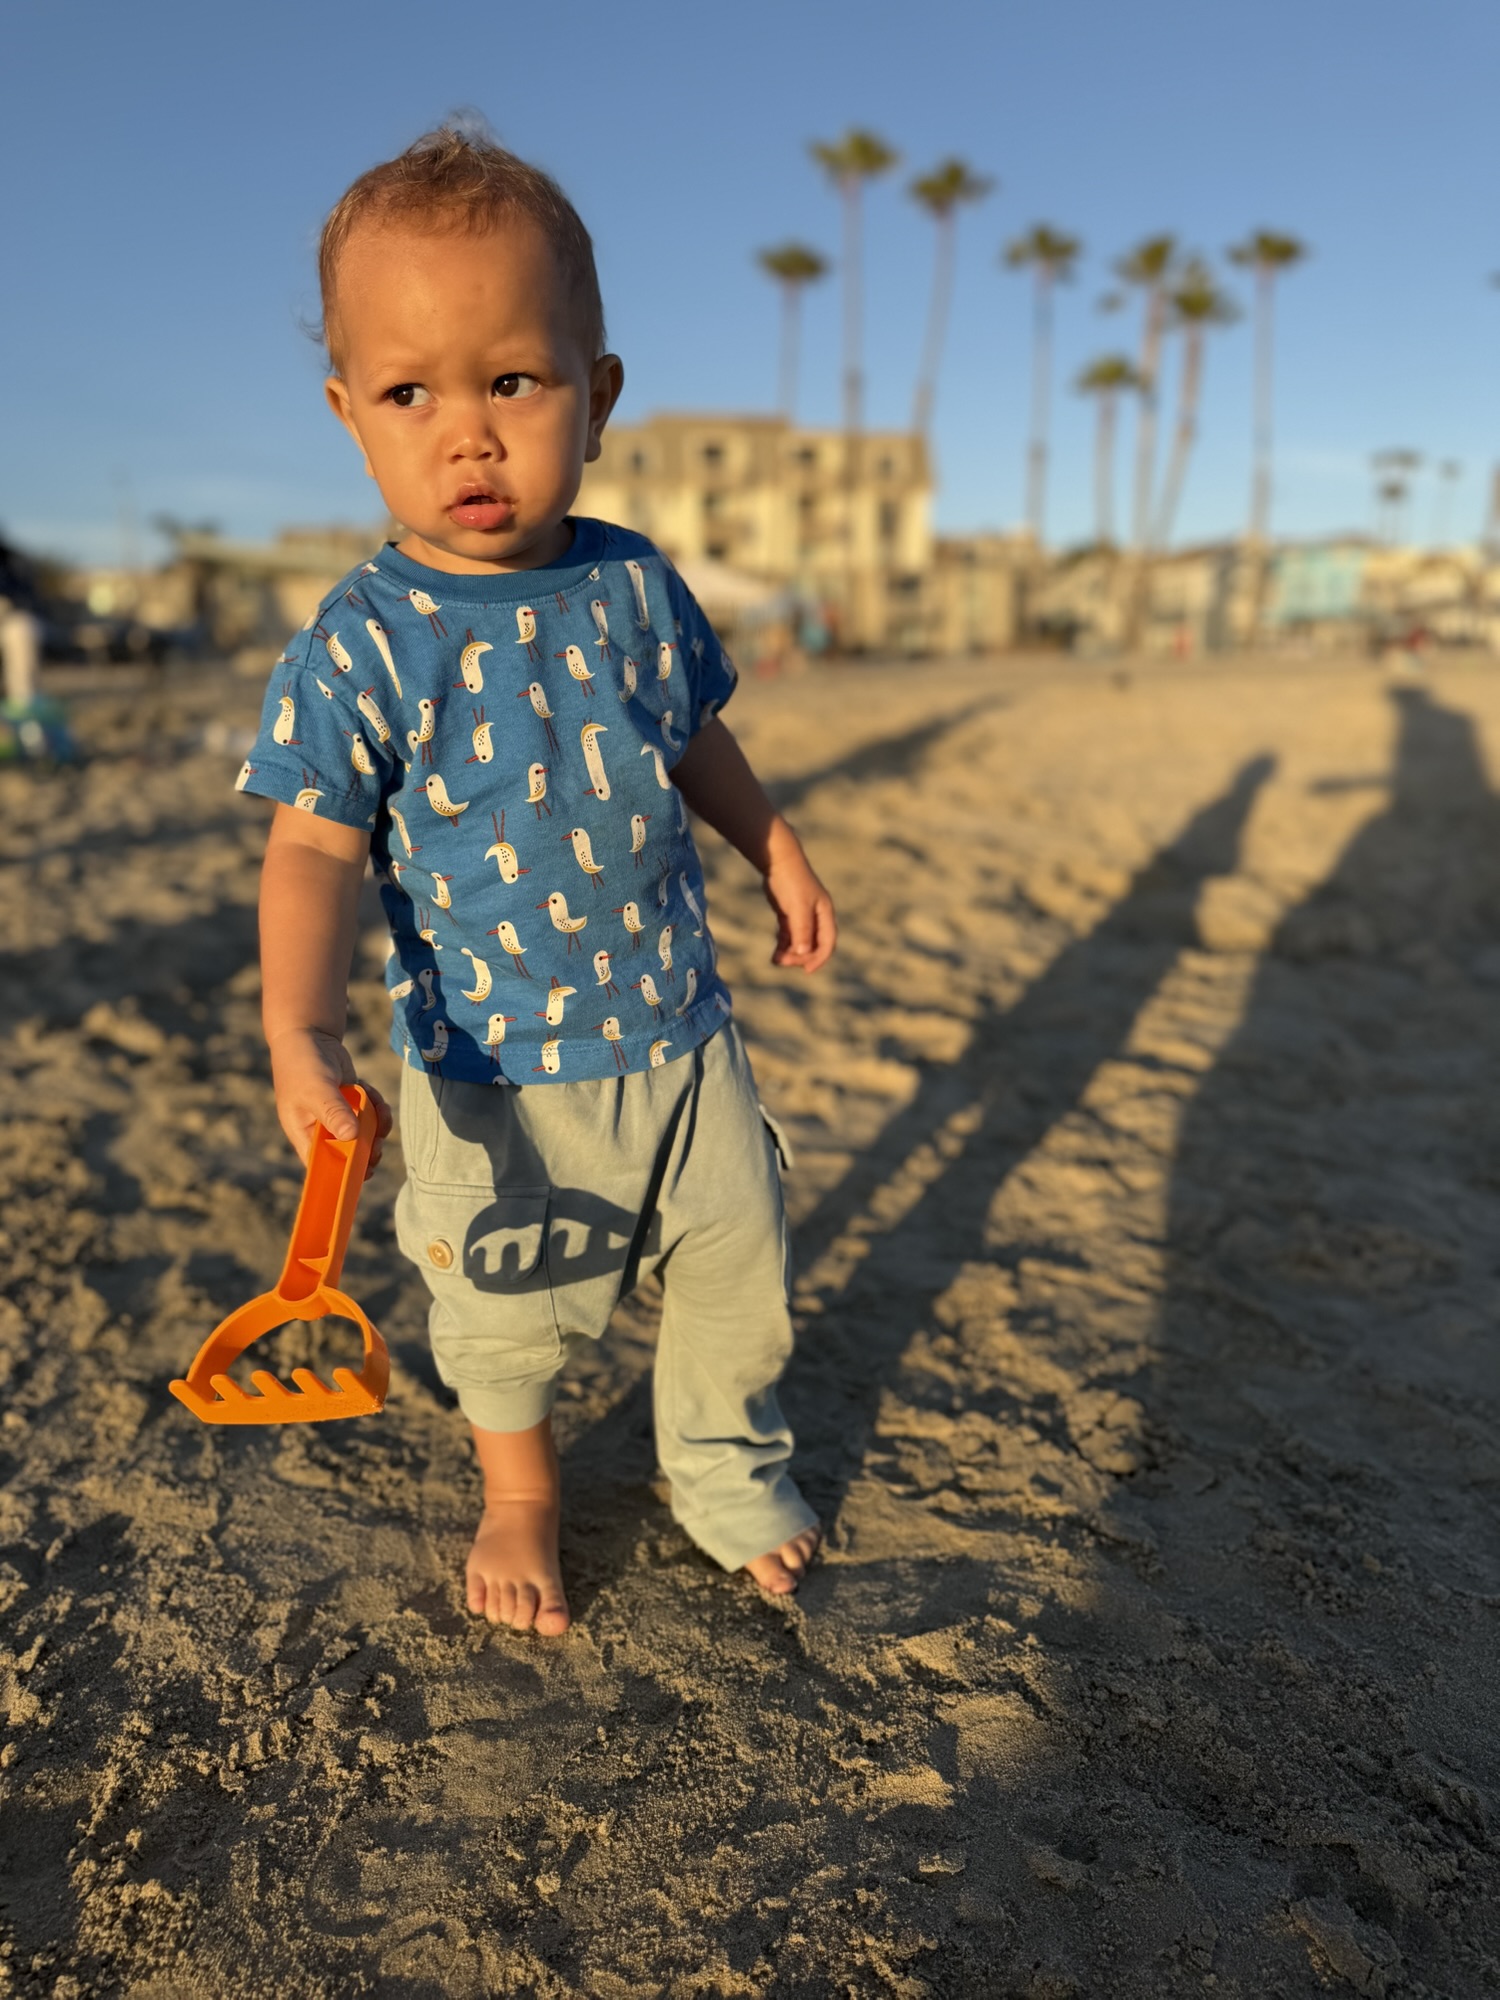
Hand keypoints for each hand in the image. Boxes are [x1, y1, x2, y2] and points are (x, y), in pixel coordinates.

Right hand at [268, 1026, 392, 1175]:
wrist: (309, 1035)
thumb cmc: (303, 1064)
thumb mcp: (317, 1089)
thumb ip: (334, 1112)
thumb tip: (352, 1137)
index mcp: (304, 1134)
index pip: (323, 1165)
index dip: (344, 1173)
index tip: (366, 1172)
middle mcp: (321, 1130)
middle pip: (350, 1154)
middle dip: (368, 1149)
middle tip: (379, 1142)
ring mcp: (338, 1117)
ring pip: (365, 1133)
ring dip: (377, 1124)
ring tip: (379, 1108)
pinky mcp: (351, 1103)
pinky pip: (370, 1114)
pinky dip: (376, 1106)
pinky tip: (368, 1090)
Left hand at [763, 834, 836, 972]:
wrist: (778, 862)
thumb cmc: (791, 881)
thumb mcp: (797, 907)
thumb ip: (801, 930)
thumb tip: (803, 953)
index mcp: (825, 913)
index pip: (828, 942)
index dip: (820, 958)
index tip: (807, 970)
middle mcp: (816, 917)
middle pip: (813, 945)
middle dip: (800, 956)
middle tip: (782, 962)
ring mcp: (803, 916)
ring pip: (800, 943)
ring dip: (790, 954)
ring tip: (776, 960)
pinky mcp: (789, 915)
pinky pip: (789, 936)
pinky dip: (783, 946)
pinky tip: (775, 954)